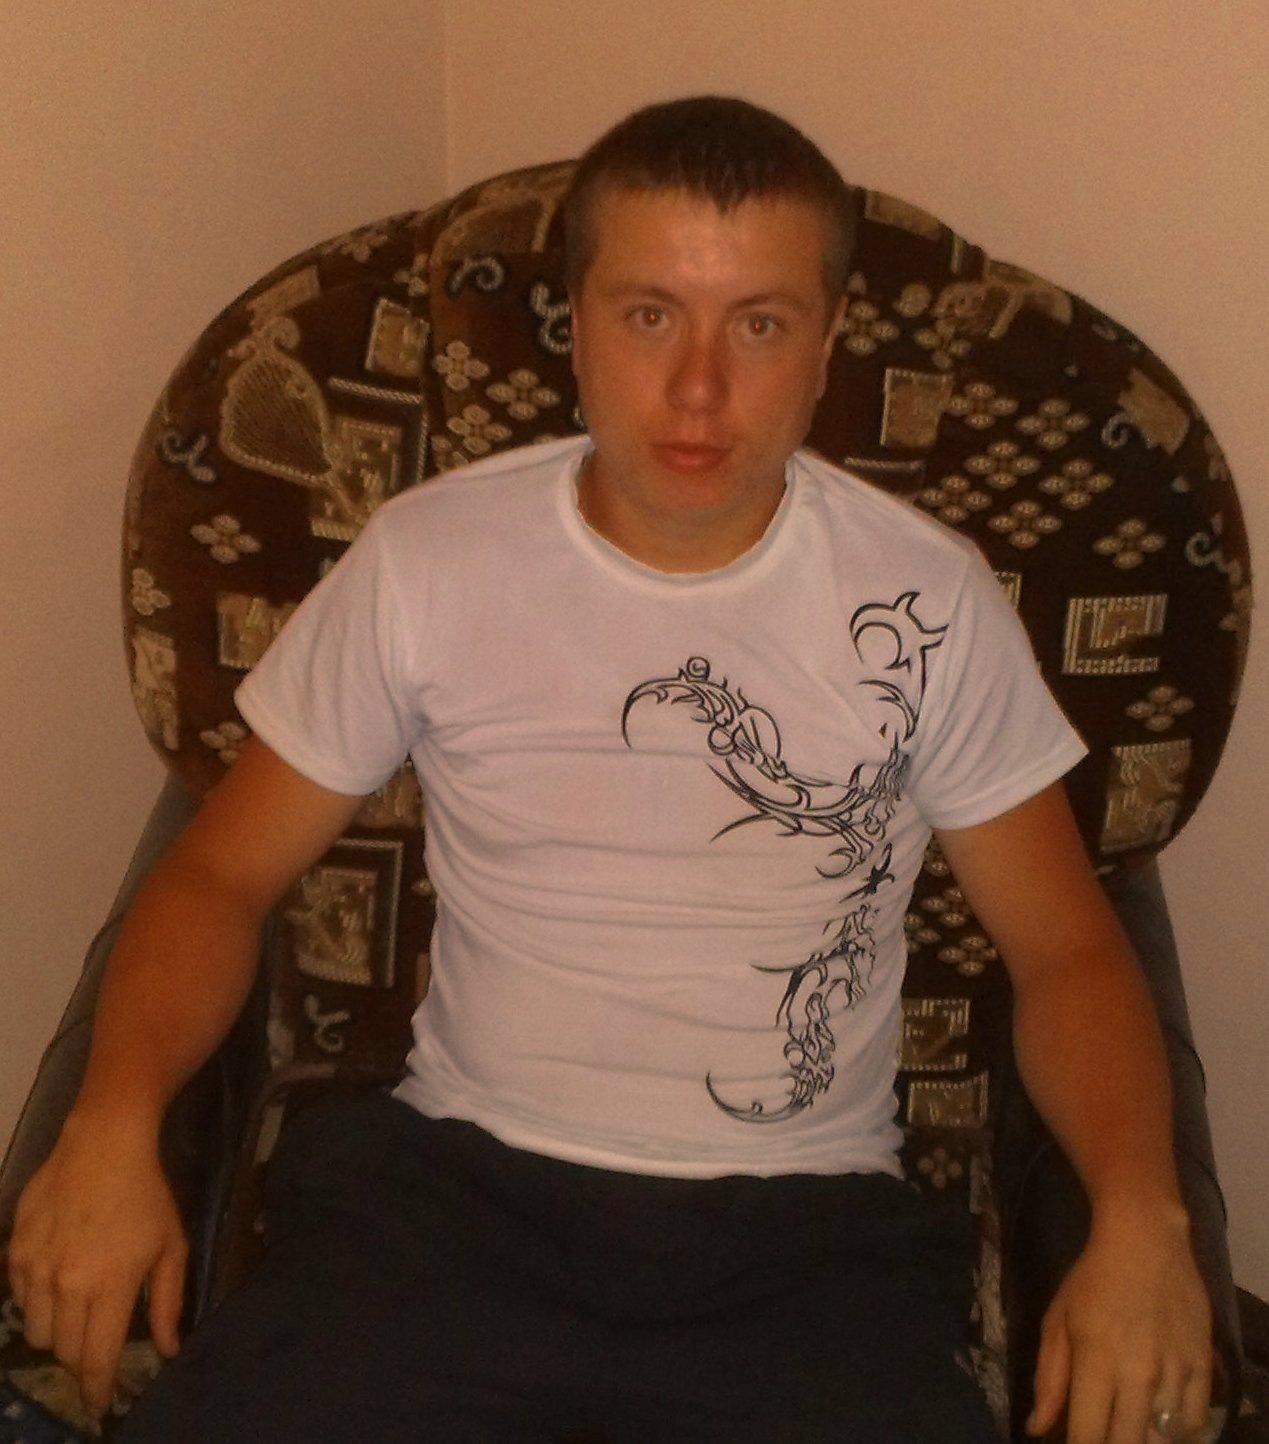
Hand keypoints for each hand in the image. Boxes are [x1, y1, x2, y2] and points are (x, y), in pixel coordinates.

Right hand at [5, 1111, 186, 1417]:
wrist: (103, 1144)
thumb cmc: (147, 1195)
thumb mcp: (171, 1246)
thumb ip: (168, 1303)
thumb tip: (168, 1351)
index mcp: (110, 1286)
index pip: (96, 1357)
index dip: (97, 1388)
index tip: (101, 1404)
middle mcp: (66, 1284)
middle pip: (64, 1351)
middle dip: (81, 1358)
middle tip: (96, 1347)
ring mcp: (35, 1268)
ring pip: (36, 1331)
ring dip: (56, 1333)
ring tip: (76, 1312)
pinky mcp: (15, 1251)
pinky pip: (18, 1299)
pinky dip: (35, 1303)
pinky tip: (56, 1281)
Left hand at [1026, 1201, 1211, 1443]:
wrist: (1146, 1241)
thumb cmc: (1092, 1279)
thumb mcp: (1057, 1320)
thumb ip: (1048, 1379)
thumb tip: (1037, 1429)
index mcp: (1095, 1361)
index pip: (1088, 1436)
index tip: (1075, 1442)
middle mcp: (1138, 1374)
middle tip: (1100, 1431)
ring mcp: (1175, 1372)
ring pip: (1162, 1439)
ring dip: (1142, 1437)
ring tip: (1128, 1423)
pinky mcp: (1203, 1366)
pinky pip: (1195, 1423)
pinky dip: (1176, 1431)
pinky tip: (1159, 1420)